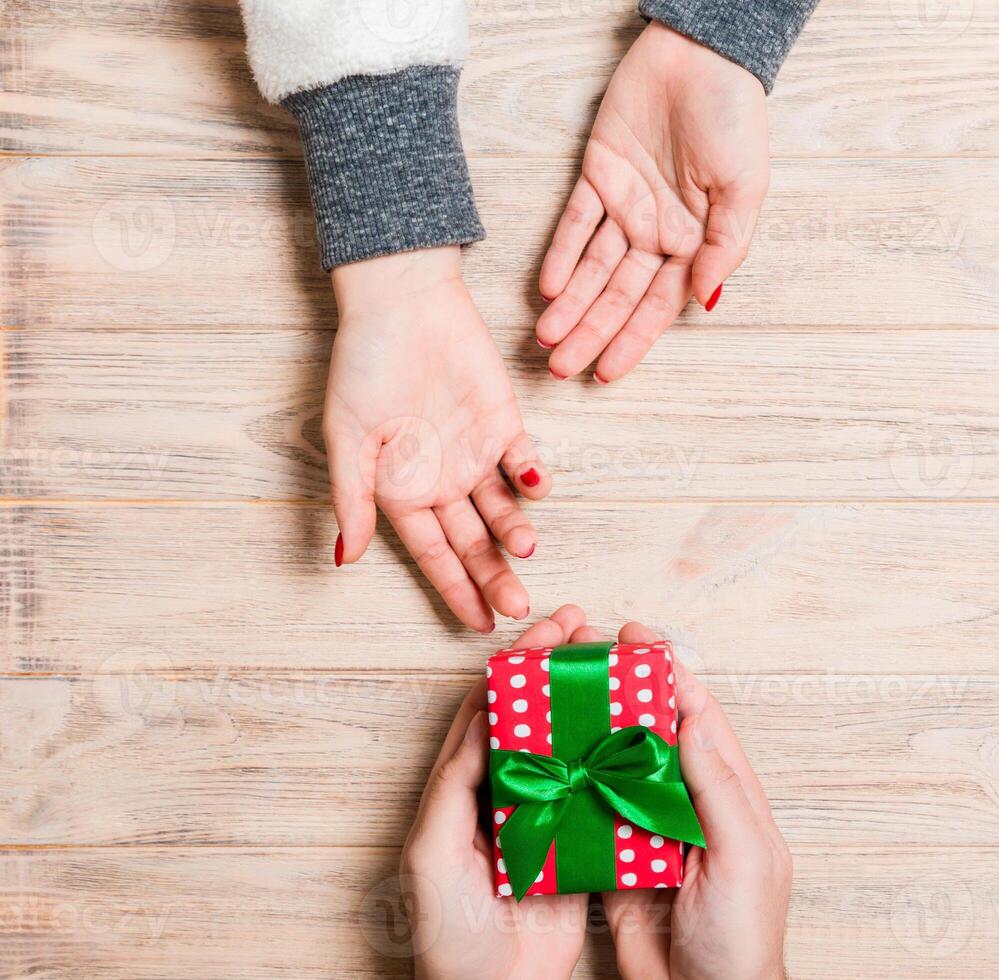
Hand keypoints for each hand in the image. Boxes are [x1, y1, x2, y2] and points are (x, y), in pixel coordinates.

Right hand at [326, 246, 551, 631]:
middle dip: (494, 576)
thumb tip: (344, 558)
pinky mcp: (504, 422)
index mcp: (402, 491)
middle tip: (519, 605)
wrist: (402, 302)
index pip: (434, 555)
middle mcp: (442, 481)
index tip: (479, 625)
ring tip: (526, 548)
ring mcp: (476, 453)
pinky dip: (534, 476)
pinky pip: (524, 460)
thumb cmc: (364, 364)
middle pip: (474, 542)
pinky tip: (537, 488)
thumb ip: (353, 498)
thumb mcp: (347, 435)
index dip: (456, 590)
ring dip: (516, 530)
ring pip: (504, 509)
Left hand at [399, 605, 595, 978]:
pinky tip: (639, 733)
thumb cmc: (446, 935)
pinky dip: (616, 759)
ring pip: (571, 747)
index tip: (550, 627)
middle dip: (561, 668)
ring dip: (593, 705)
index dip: (519, 664)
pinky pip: (598, 793)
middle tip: (591, 630)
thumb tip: (482, 716)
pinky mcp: (577, 848)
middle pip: (535, 716)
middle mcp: (505, 795)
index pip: (491, 709)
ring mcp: (545, 819)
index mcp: (464, 789)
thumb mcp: (433, 855)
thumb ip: (454, 786)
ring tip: (621, 665)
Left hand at [537, 20, 769, 381]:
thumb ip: (724, 246)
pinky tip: (547, 286)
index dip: (632, 340)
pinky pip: (575, 222)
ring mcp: (626, 204)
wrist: (702, 54)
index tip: (607, 374)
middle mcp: (658, 231)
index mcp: (696, 241)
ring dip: (569, 304)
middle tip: (560, 368)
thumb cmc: (735, 118)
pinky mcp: (599, 173)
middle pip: (618, 295)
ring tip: (545, 338)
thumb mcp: (746, 187)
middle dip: (590, 333)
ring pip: (592, 268)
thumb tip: (704, 300)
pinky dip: (561, 254)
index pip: (658, 305)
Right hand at [569, 622, 791, 979]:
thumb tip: (696, 719)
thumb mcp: (744, 857)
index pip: (700, 719)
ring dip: (592, 732)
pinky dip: (573, 787)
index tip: (638, 639)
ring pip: (619, 768)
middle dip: (623, 692)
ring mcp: (651, 834)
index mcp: (730, 796)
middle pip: (654, 734)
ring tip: (557, 693)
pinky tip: (547, 762)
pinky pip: (593, 816)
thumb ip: (720, 788)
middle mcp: (690, 806)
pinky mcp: (618, 864)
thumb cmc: (743, 938)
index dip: (671, 676)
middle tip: (586, 655)